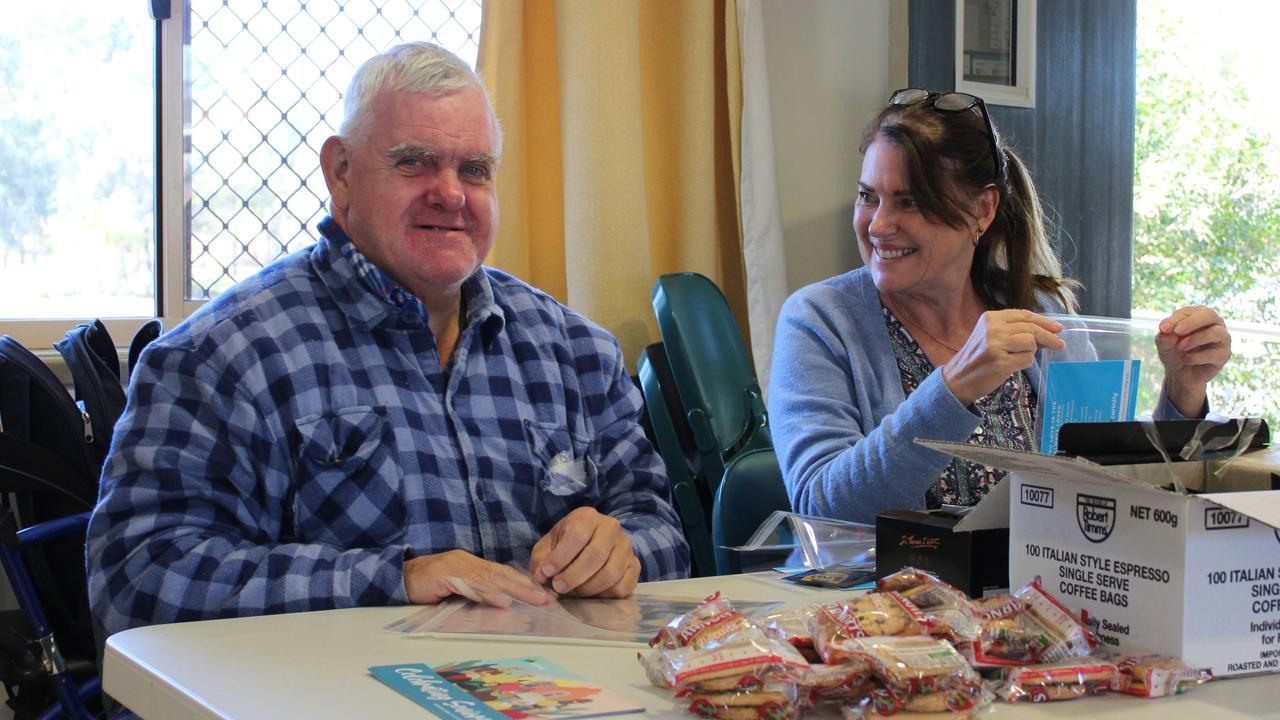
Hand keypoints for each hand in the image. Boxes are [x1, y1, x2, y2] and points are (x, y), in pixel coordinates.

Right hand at [405, 549, 553, 606]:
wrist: (397, 577)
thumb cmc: (426, 585)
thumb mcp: (454, 589)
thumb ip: (474, 593)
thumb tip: (499, 605)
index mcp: (472, 565)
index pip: (502, 573)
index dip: (523, 583)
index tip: (542, 594)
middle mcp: (468, 563)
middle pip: (502, 575)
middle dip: (526, 587)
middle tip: (546, 599)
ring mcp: (457, 567)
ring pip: (490, 580)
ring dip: (514, 591)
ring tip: (532, 600)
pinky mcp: (445, 575)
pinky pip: (470, 586)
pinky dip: (487, 594)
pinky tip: (502, 602)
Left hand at [529, 507, 640, 597]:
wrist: (591, 544)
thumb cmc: (566, 545)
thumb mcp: (548, 546)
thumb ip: (541, 560)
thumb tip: (541, 577)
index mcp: (587, 517)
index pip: (577, 535)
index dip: (560, 557)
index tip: (547, 572)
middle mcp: (611, 528)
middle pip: (596, 555)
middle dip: (574, 576)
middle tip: (558, 588)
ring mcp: (626, 547)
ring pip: (610, 573)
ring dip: (588, 588)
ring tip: (573, 592)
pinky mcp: (635, 566)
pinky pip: (622, 586)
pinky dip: (604, 594)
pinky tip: (592, 593)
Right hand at [942, 310, 1065, 405]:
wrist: (958, 379)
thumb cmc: (978, 358)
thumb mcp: (992, 337)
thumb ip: (1015, 332)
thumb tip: (1047, 333)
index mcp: (990, 318)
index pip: (1024, 315)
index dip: (1044, 321)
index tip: (1058, 328)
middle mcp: (992, 328)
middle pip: (1031, 328)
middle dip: (1049, 337)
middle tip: (1059, 344)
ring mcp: (996, 345)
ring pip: (1031, 343)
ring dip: (1031, 352)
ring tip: (1019, 358)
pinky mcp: (1000, 362)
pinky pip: (1027, 359)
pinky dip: (1026, 363)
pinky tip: (1014, 366)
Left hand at [1156, 306, 1230, 417]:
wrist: (1179, 375)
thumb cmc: (1172, 353)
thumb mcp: (1163, 344)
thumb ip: (1164, 336)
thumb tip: (1165, 331)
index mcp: (1197, 316)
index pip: (1190, 311)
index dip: (1177, 318)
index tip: (1163, 328)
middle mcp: (1213, 325)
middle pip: (1209, 315)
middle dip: (1192, 322)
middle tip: (1176, 331)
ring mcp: (1221, 340)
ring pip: (1216, 333)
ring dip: (1196, 340)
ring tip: (1180, 349)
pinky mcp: (1223, 356)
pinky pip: (1216, 353)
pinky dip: (1199, 355)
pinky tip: (1187, 360)